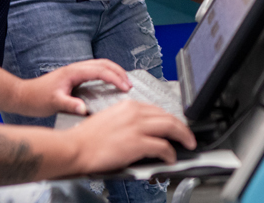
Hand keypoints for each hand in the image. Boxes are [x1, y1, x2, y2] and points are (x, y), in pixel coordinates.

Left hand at [15, 59, 131, 116]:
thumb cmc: (37, 99)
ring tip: (124, 84)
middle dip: (119, 72)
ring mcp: (75, 70)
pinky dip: (107, 74)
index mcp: (74, 72)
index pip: (101, 70)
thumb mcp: (54, 103)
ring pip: (100, 65)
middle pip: (104, 63)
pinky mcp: (74, 75)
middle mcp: (76, 68)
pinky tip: (110, 84)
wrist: (23, 96)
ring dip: (114, 72)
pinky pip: (95, 71)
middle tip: (130, 85)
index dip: (115, 78)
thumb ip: (69, 105)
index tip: (125, 88)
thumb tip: (84, 109)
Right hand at [67, 100, 196, 171]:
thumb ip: (128, 121)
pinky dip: (170, 153)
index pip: (157, 109)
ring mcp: (137, 127)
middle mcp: (135, 112)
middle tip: (188, 136)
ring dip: (183, 136)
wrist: (75, 148)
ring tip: (188, 144)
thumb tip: (141, 130)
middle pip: (168, 116)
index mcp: (128, 105)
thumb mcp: (110, 119)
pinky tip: (171, 158)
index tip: (174, 126)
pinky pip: (163, 147)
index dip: (170, 118)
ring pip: (171, 127)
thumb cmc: (87, 138)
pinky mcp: (137, 143)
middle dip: (182, 127)